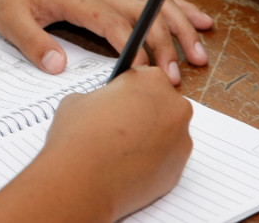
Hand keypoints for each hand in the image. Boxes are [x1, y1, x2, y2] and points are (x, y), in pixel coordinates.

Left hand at [0, 0, 211, 83]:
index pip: (116, 25)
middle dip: (166, 46)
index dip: (135, 50)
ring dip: (181, 27)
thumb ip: (33, 43)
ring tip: (201, 53)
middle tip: (176, 78)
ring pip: (154, 4)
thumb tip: (59, 68)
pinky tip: (198, 19)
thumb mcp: (9, 19)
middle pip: (144, 15)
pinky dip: (176, 7)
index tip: (146, 76)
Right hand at [0, 66, 192, 221]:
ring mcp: (181, 140)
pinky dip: (151, 160)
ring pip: (166, 132)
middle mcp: (174, 107)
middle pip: (161, 103)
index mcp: (151, 81)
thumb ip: (101, 97)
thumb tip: (105, 106)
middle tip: (116, 124)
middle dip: (142, 111)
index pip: (144, 77)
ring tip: (118, 148)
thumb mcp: (78, 99)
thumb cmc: (78, 135)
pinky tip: (125, 166)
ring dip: (148, 136)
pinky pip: (166, 158)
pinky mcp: (179, 169)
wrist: (82, 180)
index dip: (126, 89)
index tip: (116, 99)